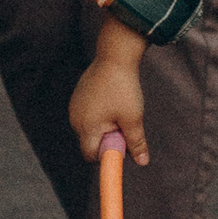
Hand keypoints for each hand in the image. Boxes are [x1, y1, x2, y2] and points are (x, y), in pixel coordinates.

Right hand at [70, 34, 149, 165]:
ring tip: (118, 108)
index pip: (90, 155)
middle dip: (107, 139)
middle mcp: (75, 119)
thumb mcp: (133, 118)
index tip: (121, 145)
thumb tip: (143, 162)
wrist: (114, 56)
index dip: (106, 155)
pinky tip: (111, 98)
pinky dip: (99, 113)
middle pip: (90, 142)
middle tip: (123, 123)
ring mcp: (74, 106)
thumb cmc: (124, 88)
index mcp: (87, 127)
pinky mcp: (77, 96)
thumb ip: (136, 143)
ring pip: (89, 127)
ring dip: (104, 125)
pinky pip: (87, 114)